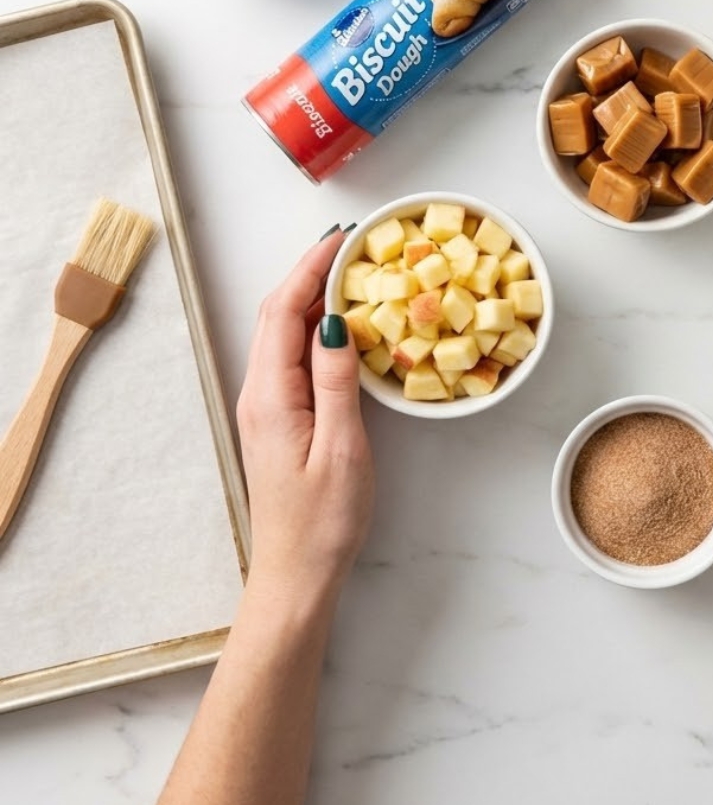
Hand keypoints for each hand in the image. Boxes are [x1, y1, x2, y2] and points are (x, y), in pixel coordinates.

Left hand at [235, 230, 374, 615]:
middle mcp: (259, 393)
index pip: (285, 311)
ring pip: (281, 331)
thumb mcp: (343, 448)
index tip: (342, 239)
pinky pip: (290, 355)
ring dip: (310, 295)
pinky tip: (338, 323)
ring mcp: (265, 405)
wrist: (297, 574)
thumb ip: (337, 381)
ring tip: (348, 271)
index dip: (311, 269)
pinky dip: (311, 325)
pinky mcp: (278, 417)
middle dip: (309, 272)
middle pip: (275, 314)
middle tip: (350, 245)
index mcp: (272, 395)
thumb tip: (334, 321)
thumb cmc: (324, 520)